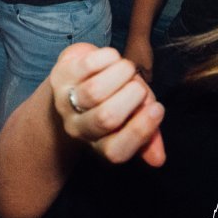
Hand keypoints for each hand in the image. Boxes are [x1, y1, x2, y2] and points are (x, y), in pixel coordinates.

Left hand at [49, 43, 165, 165]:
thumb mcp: (133, 117)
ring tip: (128, 68)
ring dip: (120, 74)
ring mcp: (66, 102)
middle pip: (106, 118)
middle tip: (139, 86)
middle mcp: (79, 128)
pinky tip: (112, 57)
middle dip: (132, 96)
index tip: (157, 108)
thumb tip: (158, 160)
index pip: (117, 151)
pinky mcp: (59, 76)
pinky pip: (86, 66)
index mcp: (100, 143)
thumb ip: (148, 136)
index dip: (140, 130)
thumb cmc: (113, 99)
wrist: (75, 79)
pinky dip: (107, 58)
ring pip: (94, 91)